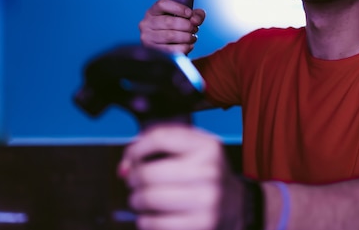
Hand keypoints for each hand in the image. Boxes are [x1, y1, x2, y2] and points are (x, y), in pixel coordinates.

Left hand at [118, 124, 244, 229]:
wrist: (233, 205)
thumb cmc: (203, 174)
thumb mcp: (192, 148)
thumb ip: (159, 144)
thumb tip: (124, 167)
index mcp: (207, 146)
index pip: (159, 138)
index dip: (136, 148)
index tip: (131, 157)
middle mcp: (210, 171)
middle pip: (148, 172)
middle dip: (133, 179)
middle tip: (135, 182)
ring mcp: (207, 200)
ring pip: (148, 198)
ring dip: (136, 200)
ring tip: (142, 199)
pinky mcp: (200, 224)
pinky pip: (154, 223)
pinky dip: (145, 220)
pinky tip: (152, 215)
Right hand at [139, 0, 206, 54]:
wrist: (164, 47)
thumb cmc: (174, 29)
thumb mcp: (183, 18)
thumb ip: (195, 15)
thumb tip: (196, 19)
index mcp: (153, 11)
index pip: (163, 4)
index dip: (179, 8)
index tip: (190, 13)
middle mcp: (146, 23)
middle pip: (169, 22)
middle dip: (187, 26)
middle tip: (194, 28)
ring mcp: (147, 37)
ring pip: (170, 36)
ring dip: (186, 37)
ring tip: (192, 37)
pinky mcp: (152, 51)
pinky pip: (171, 50)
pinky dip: (184, 48)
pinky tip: (189, 45)